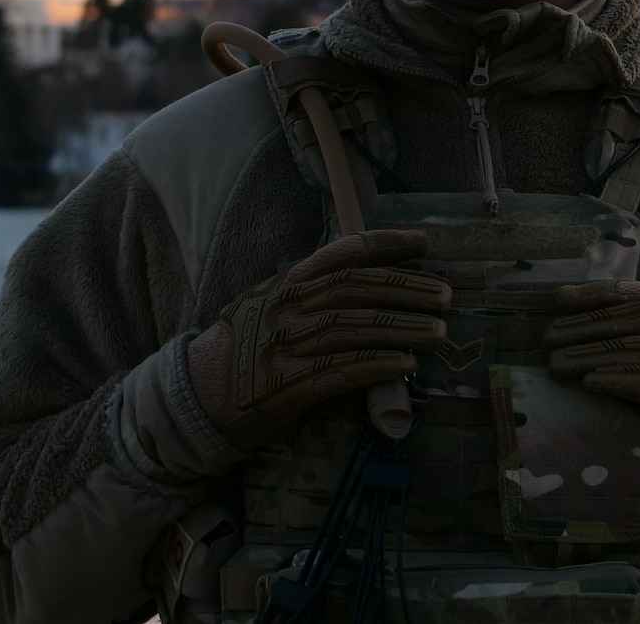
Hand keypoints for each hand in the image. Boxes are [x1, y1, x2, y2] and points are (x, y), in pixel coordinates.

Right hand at [186, 230, 449, 447]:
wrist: (194, 395)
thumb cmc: (246, 349)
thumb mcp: (273, 306)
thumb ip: (315, 294)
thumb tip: (377, 287)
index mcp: (288, 283)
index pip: (344, 253)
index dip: (387, 244)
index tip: (424, 243)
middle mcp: (287, 307)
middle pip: (358, 290)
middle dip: (407, 290)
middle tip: (446, 297)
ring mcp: (284, 346)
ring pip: (354, 330)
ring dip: (402, 329)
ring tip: (438, 333)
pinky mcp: (284, 387)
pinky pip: (339, 372)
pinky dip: (376, 366)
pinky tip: (404, 365)